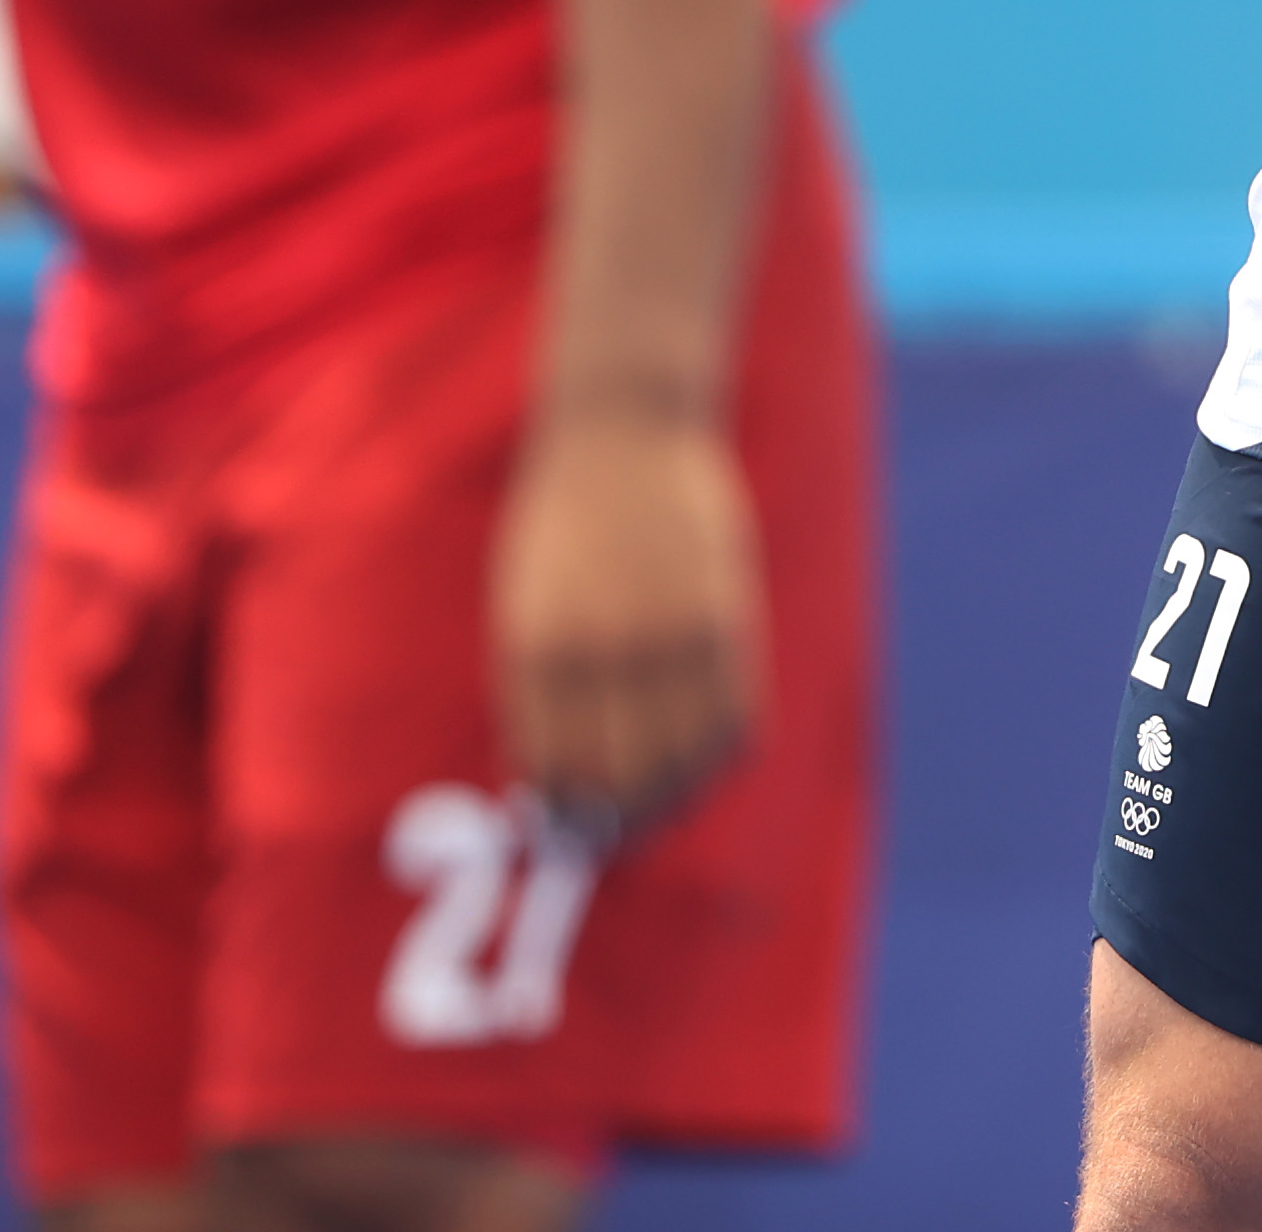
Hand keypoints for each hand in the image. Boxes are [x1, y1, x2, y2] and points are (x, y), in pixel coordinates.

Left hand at [493, 402, 767, 839]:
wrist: (626, 432)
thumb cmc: (563, 524)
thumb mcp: (525, 606)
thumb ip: (543, 688)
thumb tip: (559, 781)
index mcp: (537, 648)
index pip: (553, 768)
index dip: (563, 812)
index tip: (569, 825)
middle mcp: (603, 649)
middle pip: (620, 778)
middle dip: (620, 821)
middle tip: (622, 829)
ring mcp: (671, 633)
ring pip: (685, 759)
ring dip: (678, 796)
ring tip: (669, 801)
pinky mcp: (727, 617)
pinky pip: (736, 717)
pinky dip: (725, 754)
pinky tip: (709, 755)